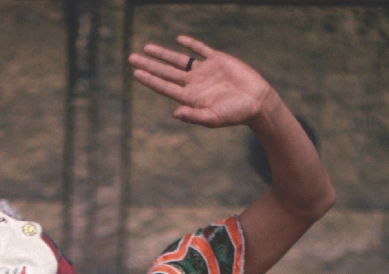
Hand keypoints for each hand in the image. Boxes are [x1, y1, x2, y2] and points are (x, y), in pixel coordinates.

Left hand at [128, 35, 274, 127]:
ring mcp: (205, 71)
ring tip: (147, 48)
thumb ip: (194, 116)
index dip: (150, 79)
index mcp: (191, 98)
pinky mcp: (218, 61)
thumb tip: (174, 113)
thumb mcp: (214, 118)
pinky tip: (180, 39)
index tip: (135, 72)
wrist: (257, 102)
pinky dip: (191, 44)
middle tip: (130, 58)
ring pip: (179, 60)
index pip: (165, 87)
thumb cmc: (236, 113)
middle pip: (167, 72)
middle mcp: (195, 84)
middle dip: (149, 65)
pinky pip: (201, 50)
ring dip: (163, 54)